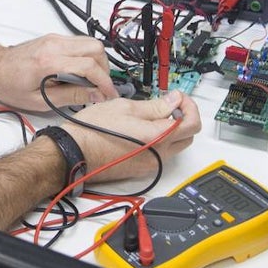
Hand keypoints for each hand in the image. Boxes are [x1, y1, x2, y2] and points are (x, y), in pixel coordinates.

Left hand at [0, 33, 116, 111]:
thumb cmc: (10, 85)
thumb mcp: (40, 100)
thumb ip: (71, 96)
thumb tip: (95, 95)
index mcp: (48, 62)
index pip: (88, 65)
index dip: (104, 81)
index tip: (109, 93)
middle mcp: (53, 45)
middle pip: (95, 48)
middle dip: (105, 69)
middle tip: (102, 87)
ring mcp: (54, 38)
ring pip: (90, 42)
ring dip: (98, 61)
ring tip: (93, 80)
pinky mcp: (54, 38)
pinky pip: (80, 42)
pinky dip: (88, 56)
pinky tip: (82, 72)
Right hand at [61, 91, 200, 183]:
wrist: (75, 152)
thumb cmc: (94, 130)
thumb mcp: (126, 107)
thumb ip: (155, 105)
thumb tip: (174, 101)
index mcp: (157, 137)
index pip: (192, 123)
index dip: (189, 106)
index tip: (178, 98)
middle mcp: (158, 155)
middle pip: (188, 137)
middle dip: (185, 118)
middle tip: (171, 105)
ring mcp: (151, 165)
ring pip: (175, 147)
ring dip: (173, 131)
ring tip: (155, 115)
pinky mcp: (141, 170)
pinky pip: (161, 155)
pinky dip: (161, 141)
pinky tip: (144, 129)